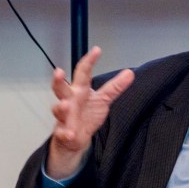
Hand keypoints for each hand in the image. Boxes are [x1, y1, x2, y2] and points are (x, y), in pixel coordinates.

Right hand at [46, 47, 134, 179]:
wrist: (75, 137)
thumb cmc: (87, 113)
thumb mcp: (103, 99)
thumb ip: (115, 87)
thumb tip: (130, 73)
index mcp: (80, 90)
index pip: (83, 73)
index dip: (89, 61)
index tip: (97, 50)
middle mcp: (69, 100)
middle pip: (61, 88)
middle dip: (58, 80)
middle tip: (59, 72)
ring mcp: (64, 116)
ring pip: (59, 109)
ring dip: (61, 107)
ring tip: (65, 105)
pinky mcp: (63, 132)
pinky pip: (62, 133)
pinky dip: (65, 133)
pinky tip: (70, 134)